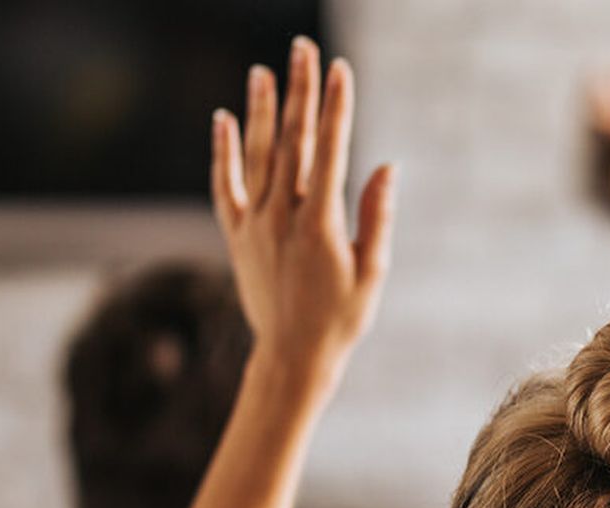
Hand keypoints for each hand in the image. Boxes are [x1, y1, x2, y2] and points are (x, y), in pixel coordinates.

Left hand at [212, 39, 396, 387]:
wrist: (291, 357)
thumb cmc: (342, 319)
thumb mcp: (373, 273)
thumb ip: (377, 218)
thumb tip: (385, 166)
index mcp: (321, 224)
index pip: (330, 151)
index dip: (336, 107)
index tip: (340, 69)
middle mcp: (283, 217)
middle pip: (292, 141)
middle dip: (299, 91)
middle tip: (303, 48)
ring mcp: (255, 225)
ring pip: (257, 155)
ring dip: (260, 109)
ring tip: (262, 70)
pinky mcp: (236, 236)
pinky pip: (225, 186)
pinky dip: (224, 151)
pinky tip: (224, 119)